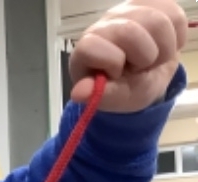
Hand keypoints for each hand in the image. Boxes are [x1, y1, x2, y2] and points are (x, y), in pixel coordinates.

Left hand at [69, 0, 186, 111]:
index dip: (112, 62)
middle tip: (139, 68)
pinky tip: (163, 47)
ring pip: (158, 22)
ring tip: (152, 60)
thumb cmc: (125, 87)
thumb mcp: (115, 98)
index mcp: (86, 49)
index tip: (118, 73)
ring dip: (163, 51)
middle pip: (129, 31)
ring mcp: (130, 9)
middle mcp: (105, 23)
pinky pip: (176, 18)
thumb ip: (100, 95)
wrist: (150, 75)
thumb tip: (79, 94)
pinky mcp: (156, 3)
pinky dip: (176, 40)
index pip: (91, 46)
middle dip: (143, 58)